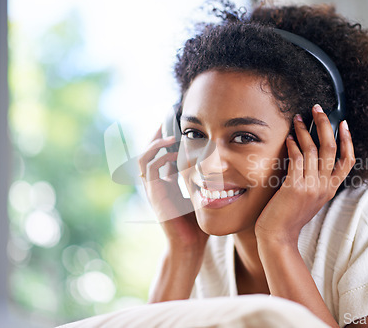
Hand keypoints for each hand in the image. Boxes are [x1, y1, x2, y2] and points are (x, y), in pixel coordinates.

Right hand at [139, 126, 208, 250]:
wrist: (189, 247)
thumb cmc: (199, 224)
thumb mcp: (202, 196)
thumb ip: (205, 181)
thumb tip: (222, 166)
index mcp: (166, 182)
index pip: (161, 153)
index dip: (167, 137)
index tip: (181, 124)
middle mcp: (156, 184)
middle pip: (149, 151)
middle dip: (159, 134)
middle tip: (172, 119)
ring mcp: (153, 189)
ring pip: (145, 157)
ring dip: (157, 142)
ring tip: (172, 132)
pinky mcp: (154, 195)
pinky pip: (150, 169)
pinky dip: (160, 156)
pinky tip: (174, 150)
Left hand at [255, 104, 354, 243]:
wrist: (278, 236)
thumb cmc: (290, 216)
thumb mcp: (310, 199)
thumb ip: (315, 180)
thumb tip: (309, 157)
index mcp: (330, 188)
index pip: (348, 160)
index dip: (348, 140)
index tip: (343, 123)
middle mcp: (324, 186)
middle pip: (331, 148)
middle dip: (325, 124)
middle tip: (317, 108)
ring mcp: (311, 186)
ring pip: (312, 150)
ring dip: (304, 130)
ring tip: (297, 118)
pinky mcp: (295, 187)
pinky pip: (297, 159)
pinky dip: (293, 145)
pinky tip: (288, 138)